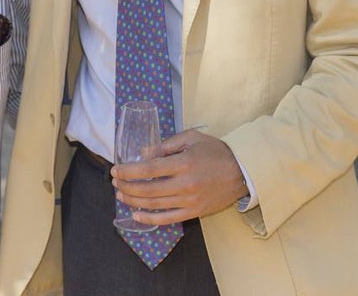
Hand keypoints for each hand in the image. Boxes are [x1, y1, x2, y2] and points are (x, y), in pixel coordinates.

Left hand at [111, 129, 247, 224]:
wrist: (243, 172)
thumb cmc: (215, 151)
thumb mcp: (191, 138)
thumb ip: (165, 145)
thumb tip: (143, 154)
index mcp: (183, 163)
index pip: (148, 169)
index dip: (128, 171)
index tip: (116, 170)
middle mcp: (185, 184)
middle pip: (147, 188)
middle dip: (126, 186)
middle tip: (115, 182)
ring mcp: (189, 201)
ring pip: (154, 204)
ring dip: (133, 201)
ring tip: (120, 194)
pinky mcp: (194, 212)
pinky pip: (168, 219)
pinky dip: (150, 219)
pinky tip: (136, 215)